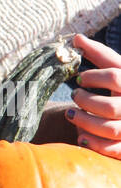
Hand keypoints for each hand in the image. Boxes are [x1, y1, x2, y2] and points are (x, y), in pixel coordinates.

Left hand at [66, 33, 120, 158]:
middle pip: (109, 107)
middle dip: (86, 101)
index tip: (80, 78)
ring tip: (71, 114)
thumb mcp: (118, 69)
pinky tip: (80, 136)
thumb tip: (76, 38)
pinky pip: (113, 149)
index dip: (93, 76)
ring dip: (85, 122)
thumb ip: (100, 55)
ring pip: (109, 128)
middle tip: (74, 95)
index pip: (115, 77)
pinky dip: (94, 144)